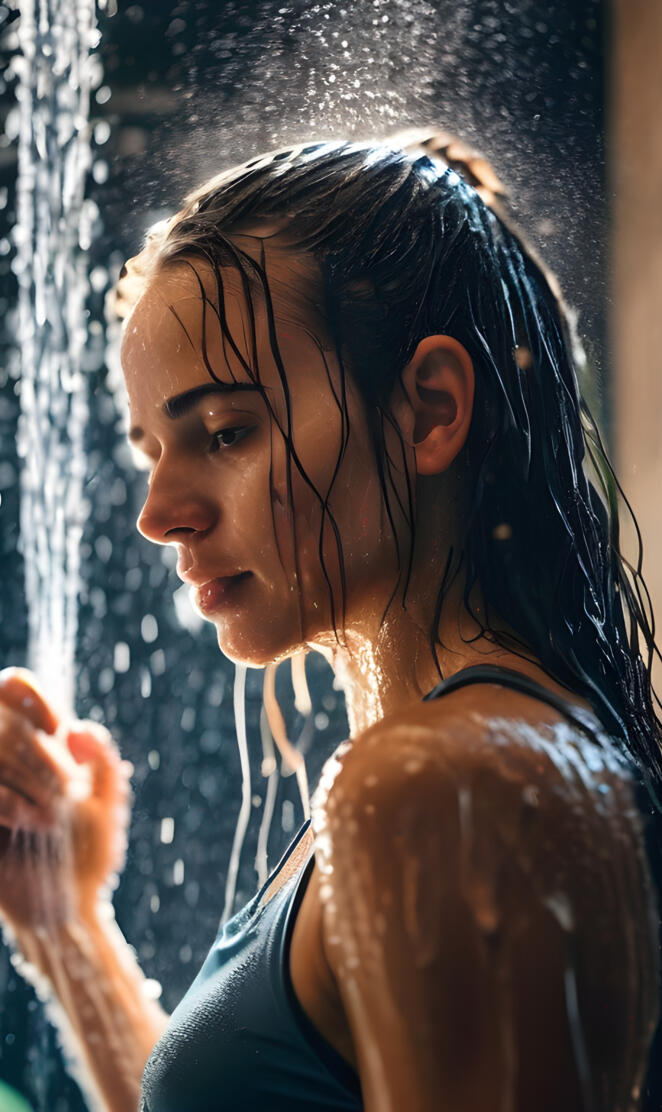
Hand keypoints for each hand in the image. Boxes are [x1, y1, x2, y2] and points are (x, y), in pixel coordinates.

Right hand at [0, 668, 132, 933]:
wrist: (63, 912)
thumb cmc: (88, 855)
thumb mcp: (107, 804)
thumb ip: (101, 758)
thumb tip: (77, 727)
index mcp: (34, 745)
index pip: (13, 686)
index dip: (33, 699)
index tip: (57, 728)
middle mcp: (2, 759)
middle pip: (6, 723)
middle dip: (41, 754)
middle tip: (67, 787)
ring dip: (28, 776)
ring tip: (52, 812)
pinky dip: (8, 801)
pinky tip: (31, 822)